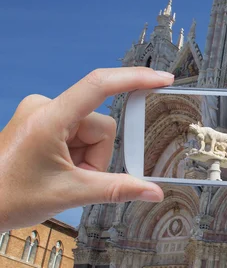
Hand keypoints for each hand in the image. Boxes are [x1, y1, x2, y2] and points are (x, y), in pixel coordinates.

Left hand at [0, 67, 173, 230]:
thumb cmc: (9, 197)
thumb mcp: (70, 194)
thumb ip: (117, 189)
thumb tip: (152, 191)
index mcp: (49, 118)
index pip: (100, 85)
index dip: (135, 79)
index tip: (162, 79)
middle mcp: (45, 107)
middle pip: (100, 125)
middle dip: (98, 155)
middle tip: (79, 177)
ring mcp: (42, 113)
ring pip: (90, 131)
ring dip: (88, 157)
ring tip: (66, 177)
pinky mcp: (42, 121)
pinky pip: (78, 132)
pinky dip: (79, 153)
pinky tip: (61, 169)